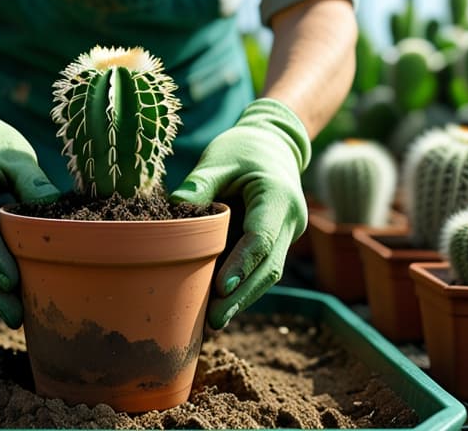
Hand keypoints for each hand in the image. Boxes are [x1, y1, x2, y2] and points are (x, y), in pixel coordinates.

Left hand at [170, 98, 310, 328]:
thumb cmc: (243, 150)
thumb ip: (201, 183)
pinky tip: (220, 305)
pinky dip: (243, 286)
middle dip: (242, 296)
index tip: (221, 288)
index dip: (242, 264)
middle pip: (269, 266)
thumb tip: (176, 207)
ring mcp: (289, 235)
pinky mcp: (278, 243)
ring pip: (268, 273)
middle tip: (214, 321)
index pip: (262, 238)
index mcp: (278, 197)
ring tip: (214, 322)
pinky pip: (262, 268)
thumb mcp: (220, 158)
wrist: (274, 146)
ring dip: (243, 298)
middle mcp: (291, 221)